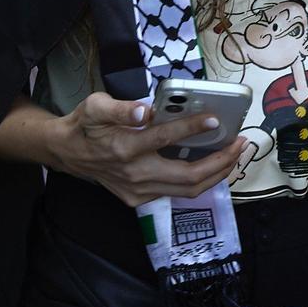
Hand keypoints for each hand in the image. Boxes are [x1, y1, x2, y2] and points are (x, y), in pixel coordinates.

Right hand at [50, 92, 249, 206]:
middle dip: (221, 161)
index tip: (216, 120)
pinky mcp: (139, 199)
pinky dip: (200, 181)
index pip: (166, 139)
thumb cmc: (85, 125)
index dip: (193, 129)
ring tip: (235, 155)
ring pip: (187, 190)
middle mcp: (135, 174)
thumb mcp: (95, 106)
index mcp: (124, 148)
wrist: (67, 153)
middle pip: (188, 177)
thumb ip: (119, 108)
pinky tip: (212, 165)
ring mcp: (138, 191)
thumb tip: (144, 110)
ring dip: (217, 174)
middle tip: (240, 143)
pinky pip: (177, 193)